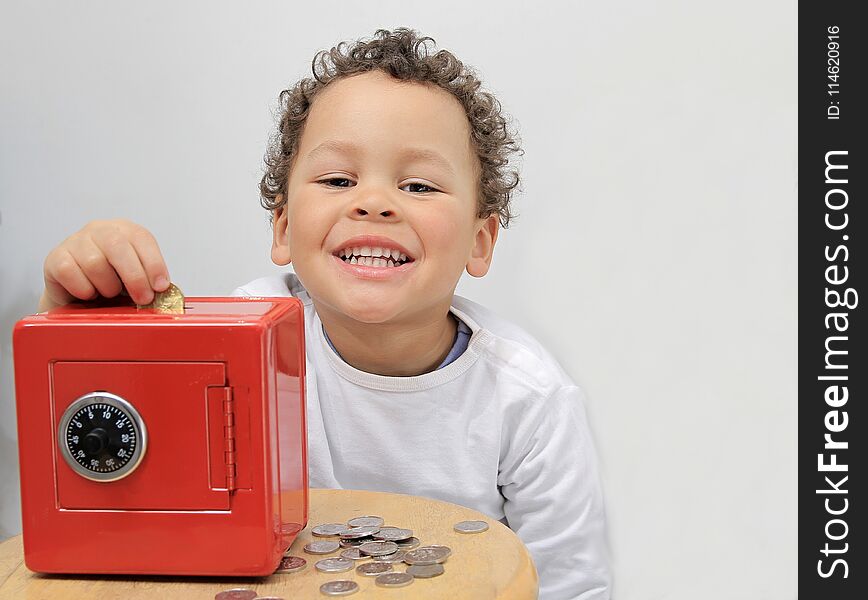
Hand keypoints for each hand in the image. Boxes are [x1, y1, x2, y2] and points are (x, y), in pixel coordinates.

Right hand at [38, 219, 170, 311]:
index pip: (142, 238)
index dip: (154, 263)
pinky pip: (70, 273)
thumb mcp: (136, 278)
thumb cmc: (112, 283)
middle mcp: (100, 230)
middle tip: (143, 299)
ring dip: (107, 286)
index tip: (160, 286)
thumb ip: (149, 280)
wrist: (77, 293)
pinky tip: (89, 293)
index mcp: (125, 230)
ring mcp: (75, 241)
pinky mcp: (56, 257)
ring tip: (108, 293)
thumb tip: (161, 291)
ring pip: (94, 263)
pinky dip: (83, 289)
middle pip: (117, 246)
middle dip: (134, 277)